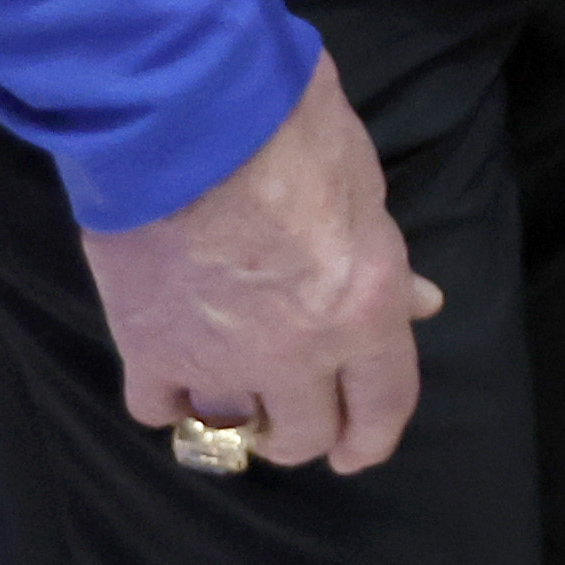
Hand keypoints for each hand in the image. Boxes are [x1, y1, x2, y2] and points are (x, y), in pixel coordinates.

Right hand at [79, 50, 444, 473]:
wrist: (189, 113)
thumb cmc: (291, 127)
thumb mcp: (365, 186)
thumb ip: (384, 260)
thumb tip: (416, 302)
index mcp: (364, 308)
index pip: (384, 403)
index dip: (372, 437)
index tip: (357, 452)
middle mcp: (298, 352)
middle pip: (304, 434)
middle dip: (304, 431)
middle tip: (293, 416)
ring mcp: (219, 359)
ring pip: (231, 432)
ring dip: (236, 421)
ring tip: (231, 398)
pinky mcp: (149, 349)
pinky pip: (158, 409)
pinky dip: (167, 398)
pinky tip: (171, 377)